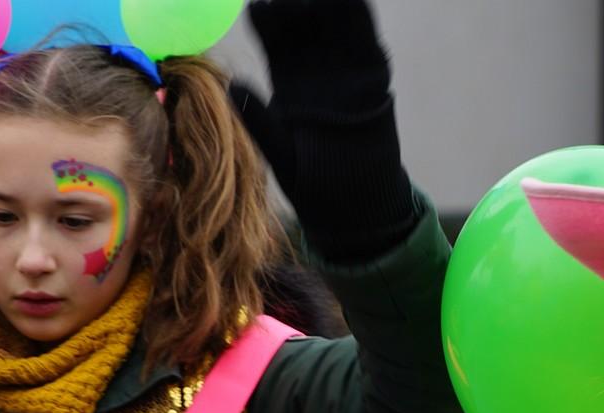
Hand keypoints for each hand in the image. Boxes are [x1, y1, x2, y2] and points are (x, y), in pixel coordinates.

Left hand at [229, 0, 414, 261]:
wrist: (355, 201)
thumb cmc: (311, 180)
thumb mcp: (281, 151)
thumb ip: (259, 118)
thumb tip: (230, 86)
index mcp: (285, 75)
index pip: (272, 31)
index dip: (266, 12)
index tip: (259, 3)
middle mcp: (313, 64)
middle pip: (301, 15)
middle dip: (294, 1)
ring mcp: (344, 66)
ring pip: (334, 19)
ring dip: (327, 3)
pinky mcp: (372, 74)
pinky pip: (366, 38)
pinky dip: (359, 15)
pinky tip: (352, 2)